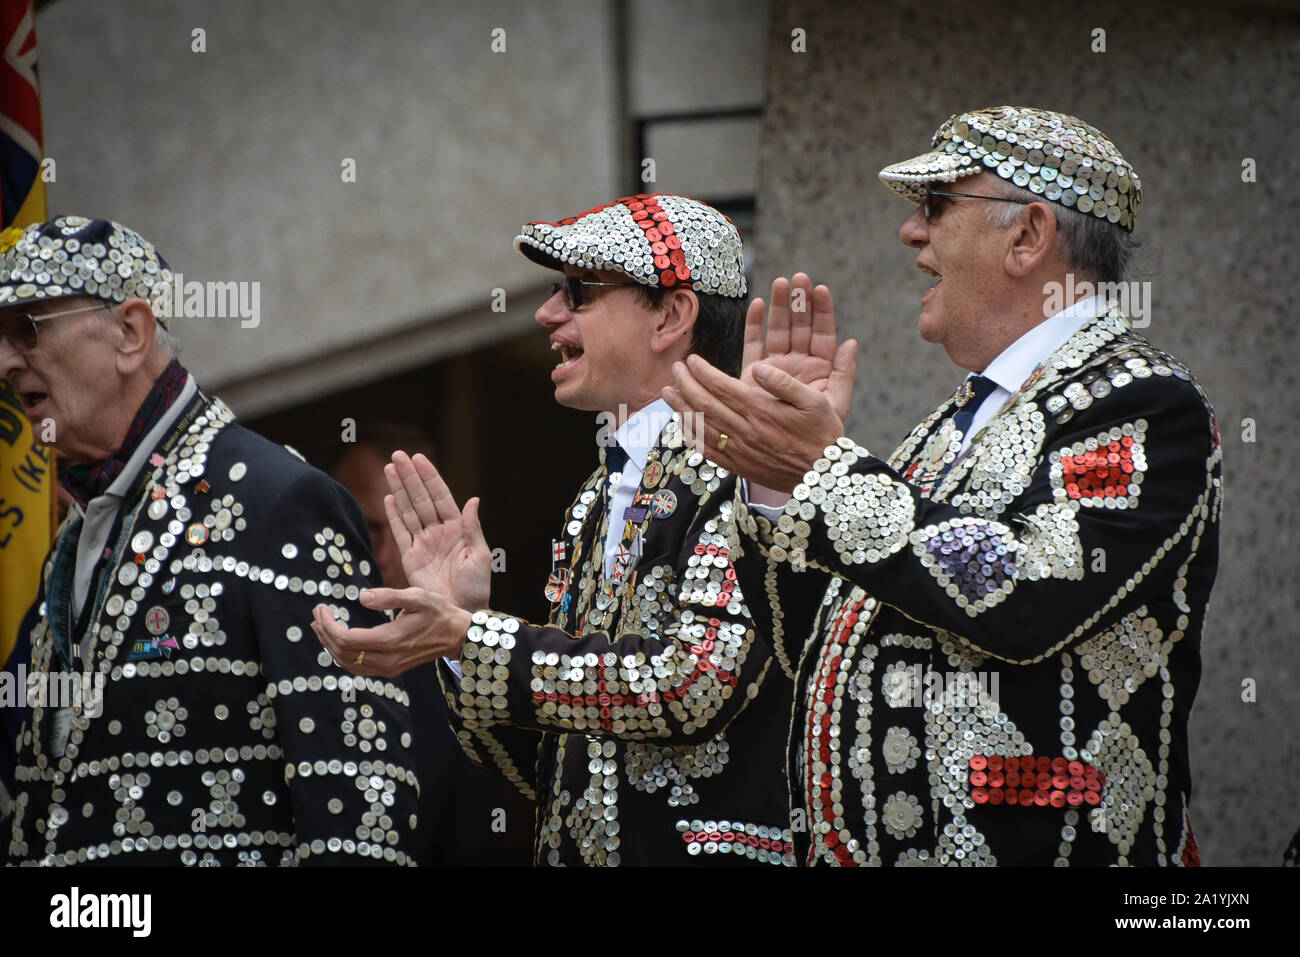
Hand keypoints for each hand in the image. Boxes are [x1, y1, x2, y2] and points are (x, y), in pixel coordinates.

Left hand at [311, 586, 472, 677]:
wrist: (457, 636)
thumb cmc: (438, 612)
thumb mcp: (417, 596)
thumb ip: (388, 597)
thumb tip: (361, 597)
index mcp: (390, 640)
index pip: (345, 639)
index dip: (328, 625)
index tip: (321, 608)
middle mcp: (386, 659)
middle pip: (342, 653)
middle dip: (324, 634)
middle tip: (316, 615)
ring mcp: (388, 668)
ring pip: (347, 663)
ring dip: (330, 646)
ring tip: (321, 628)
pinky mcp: (390, 669)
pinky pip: (358, 668)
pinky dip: (343, 656)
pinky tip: (338, 642)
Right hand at [385, 451, 490, 610]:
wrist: (460, 612)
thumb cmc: (476, 587)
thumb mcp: (481, 556)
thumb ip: (474, 528)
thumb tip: (473, 499)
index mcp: (458, 529)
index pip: (441, 497)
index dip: (430, 477)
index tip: (419, 458)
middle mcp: (439, 532)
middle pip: (421, 498)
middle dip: (409, 477)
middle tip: (397, 455)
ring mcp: (423, 543)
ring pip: (408, 510)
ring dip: (399, 489)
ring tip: (389, 468)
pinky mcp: (410, 557)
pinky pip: (400, 532)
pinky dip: (393, 514)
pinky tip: (388, 497)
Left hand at [664, 353, 851, 495]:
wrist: (823, 477)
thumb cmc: (822, 435)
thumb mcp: (815, 402)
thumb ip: (785, 382)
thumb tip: (759, 366)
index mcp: (762, 412)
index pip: (722, 387)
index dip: (703, 372)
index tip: (692, 359)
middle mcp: (746, 431)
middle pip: (705, 404)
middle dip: (686, 384)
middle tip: (675, 369)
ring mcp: (739, 450)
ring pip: (701, 426)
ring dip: (681, 408)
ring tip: (667, 392)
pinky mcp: (738, 466)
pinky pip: (707, 450)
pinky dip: (691, 435)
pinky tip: (682, 424)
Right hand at [741, 273, 856, 422]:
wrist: (792, 455)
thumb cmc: (819, 433)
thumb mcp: (837, 403)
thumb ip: (844, 373)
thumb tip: (851, 342)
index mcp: (821, 368)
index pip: (823, 333)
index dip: (822, 311)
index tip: (820, 289)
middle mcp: (799, 364)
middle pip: (799, 326)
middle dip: (799, 301)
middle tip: (799, 277)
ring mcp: (776, 367)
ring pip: (778, 331)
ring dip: (779, 306)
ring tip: (781, 283)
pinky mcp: (755, 374)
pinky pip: (755, 345)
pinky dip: (756, 325)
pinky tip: (759, 304)